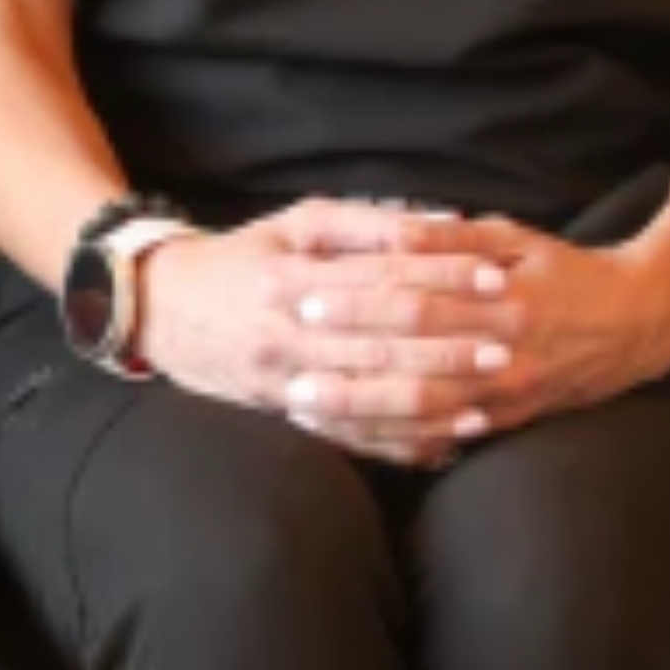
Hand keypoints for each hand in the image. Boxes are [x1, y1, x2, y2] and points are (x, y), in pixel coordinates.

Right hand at [136, 202, 523, 468]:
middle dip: (447, 349)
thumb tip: (444, 224)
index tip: (494, 278)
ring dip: (430, 406)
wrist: (165, 310)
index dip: (442, 278)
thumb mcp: (297, 223)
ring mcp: (283, 384)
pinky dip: (397, 445)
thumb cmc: (245, 256)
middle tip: (503, 349)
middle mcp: (287, 335)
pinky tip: (443, 447)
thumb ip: (369, 223)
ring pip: (368, 401)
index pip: (381, 279)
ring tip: (485, 404)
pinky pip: (349, 439)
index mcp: (293, 278)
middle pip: (379, 346)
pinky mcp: (284, 418)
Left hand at [268, 217, 669, 454]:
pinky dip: (398, 440)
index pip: (417, 303)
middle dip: (347, 368)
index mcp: (500, 298)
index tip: (308, 301)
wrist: (635, 322)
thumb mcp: (515, 237)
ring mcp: (508, 395)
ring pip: (424, 413)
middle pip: (413, 364)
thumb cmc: (564, 270)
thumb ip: (453, 237)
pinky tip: (354, 438)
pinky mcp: (510, 421)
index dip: (360, 305)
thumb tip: (395, 229)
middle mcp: (504, 352)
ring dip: (362, 413)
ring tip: (306, 408)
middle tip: (288, 366)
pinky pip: (446, 438)